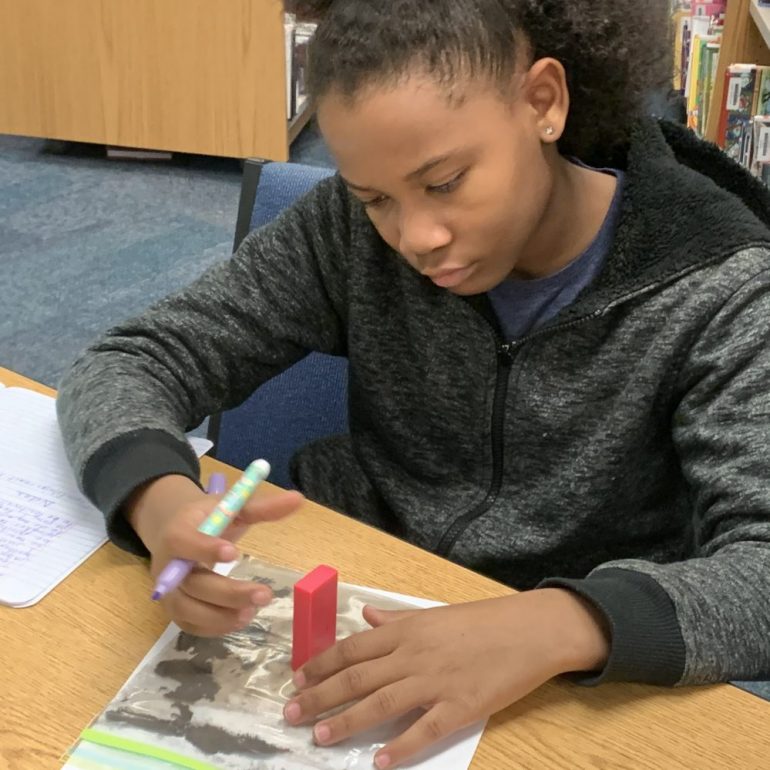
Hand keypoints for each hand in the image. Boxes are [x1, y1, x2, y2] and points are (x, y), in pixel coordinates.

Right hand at [127, 474, 304, 635]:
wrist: (175, 532)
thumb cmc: (207, 518)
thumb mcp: (231, 506)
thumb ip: (262, 506)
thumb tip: (297, 499)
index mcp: (177, 532)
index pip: (183, 541)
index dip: (205, 548)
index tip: (235, 554)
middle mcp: (167, 565)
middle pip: (192, 583)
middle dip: (228, 593)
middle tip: (265, 594)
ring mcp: (169, 591)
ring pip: (187, 610)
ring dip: (220, 616)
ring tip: (252, 613)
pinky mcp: (175, 609)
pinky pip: (190, 624)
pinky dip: (214, 627)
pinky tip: (240, 618)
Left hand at [284, 589, 608, 767]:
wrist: (530, 630)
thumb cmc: (482, 620)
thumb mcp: (434, 613)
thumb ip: (397, 621)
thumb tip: (365, 617)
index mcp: (407, 630)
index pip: (352, 648)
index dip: (321, 664)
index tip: (296, 678)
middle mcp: (413, 655)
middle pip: (357, 677)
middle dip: (320, 695)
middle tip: (290, 714)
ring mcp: (436, 682)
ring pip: (381, 703)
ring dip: (347, 721)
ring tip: (320, 736)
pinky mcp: (461, 708)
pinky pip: (424, 730)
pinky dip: (400, 747)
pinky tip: (379, 761)